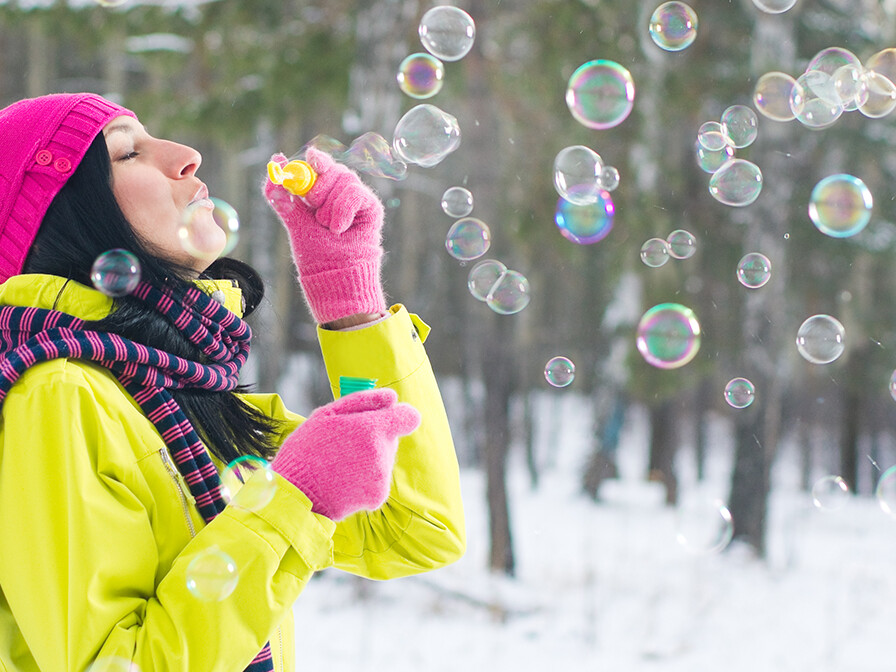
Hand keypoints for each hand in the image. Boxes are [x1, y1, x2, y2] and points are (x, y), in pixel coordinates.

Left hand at [264, 148, 386, 323]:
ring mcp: (357, 199)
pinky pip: (354, 193)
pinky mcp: (372, 207)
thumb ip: (282, 196)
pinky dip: (343, 211)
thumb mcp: (294, 222)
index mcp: (322, 193)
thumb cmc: (316, 255)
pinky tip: (340, 228)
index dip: (315, 160)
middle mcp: (341, 192)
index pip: (319, 165)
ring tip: (329, 228)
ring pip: (343, 179)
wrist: (335, 276)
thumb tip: (274, 163)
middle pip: (331, 169)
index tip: (310, 157)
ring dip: (329, 207)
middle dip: (317, 189)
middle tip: (314, 209)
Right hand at [269, 389, 420, 520]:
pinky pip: (378, 480)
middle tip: (342, 446)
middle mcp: (382, 453)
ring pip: (383, 460)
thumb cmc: (306, 449)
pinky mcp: (378, 496)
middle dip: (373, 438)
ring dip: (367, 460)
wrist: (296, 494)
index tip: (383, 420)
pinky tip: (343, 480)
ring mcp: (382, 476)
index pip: (409, 418)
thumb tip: (393, 397)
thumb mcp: (327, 415)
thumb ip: (364, 401)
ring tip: (338, 465)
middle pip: (390, 439)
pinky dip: (364, 480)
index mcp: (372, 428)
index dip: (398, 417)